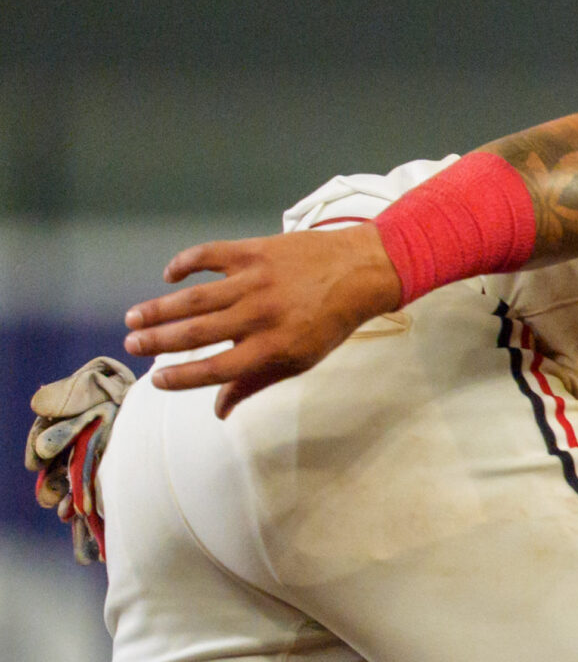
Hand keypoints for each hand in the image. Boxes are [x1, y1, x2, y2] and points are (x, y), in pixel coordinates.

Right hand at [125, 226, 404, 416]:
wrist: (361, 272)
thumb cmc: (330, 322)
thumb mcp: (301, 360)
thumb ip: (255, 382)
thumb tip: (219, 410)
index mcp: (275, 347)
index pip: (218, 368)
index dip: (184, 377)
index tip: (156, 380)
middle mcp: (261, 315)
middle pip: (198, 332)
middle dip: (159, 341)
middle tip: (131, 345)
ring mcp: (255, 281)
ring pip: (196, 297)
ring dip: (160, 308)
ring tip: (133, 318)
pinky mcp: (253, 252)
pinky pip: (208, 255)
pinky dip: (185, 263)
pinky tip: (168, 275)